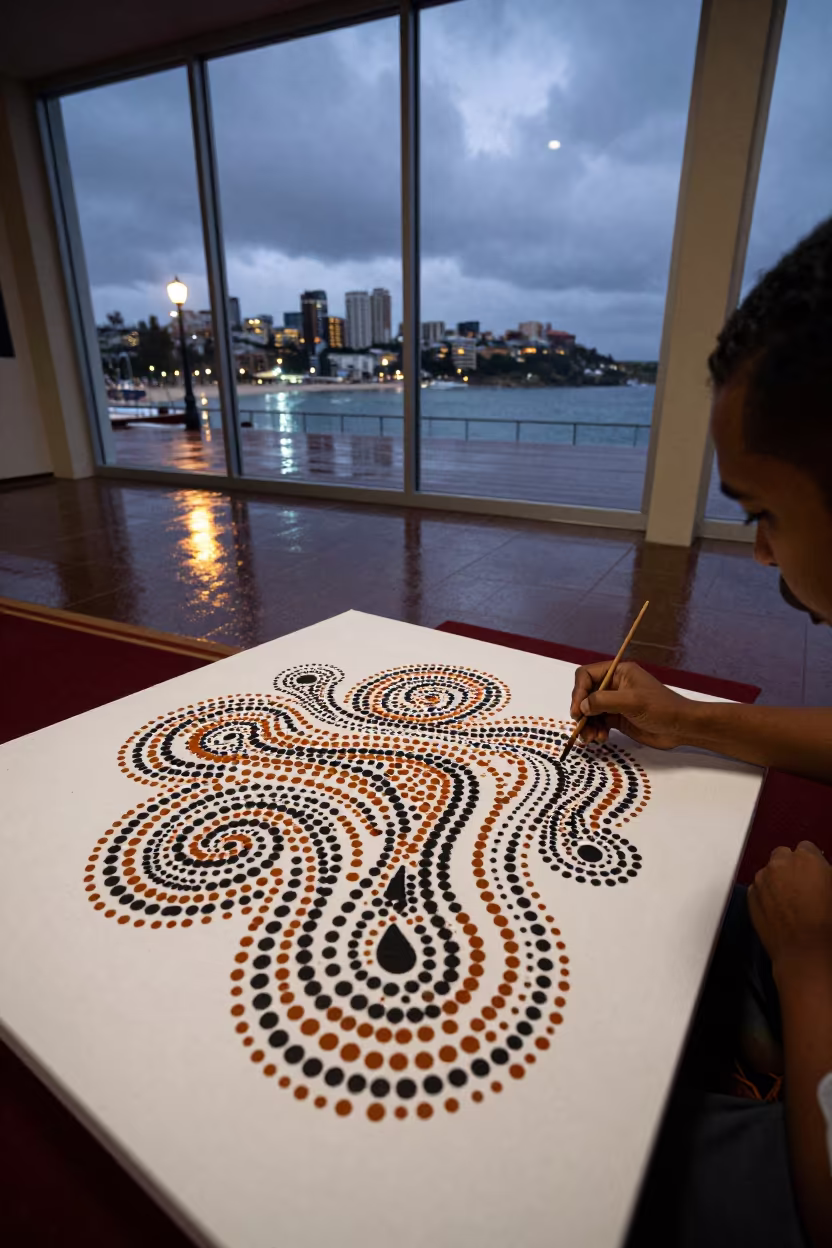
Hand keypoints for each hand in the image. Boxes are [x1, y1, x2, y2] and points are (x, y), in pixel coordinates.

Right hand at [569, 660, 694, 749]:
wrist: (681, 727)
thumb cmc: (660, 708)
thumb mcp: (631, 701)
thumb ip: (603, 701)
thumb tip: (582, 706)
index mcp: (618, 672)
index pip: (587, 675)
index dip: (578, 691)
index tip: (577, 710)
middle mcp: (614, 685)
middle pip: (585, 694)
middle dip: (581, 711)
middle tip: (581, 727)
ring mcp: (615, 702)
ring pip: (590, 711)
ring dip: (587, 724)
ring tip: (591, 738)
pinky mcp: (618, 718)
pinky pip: (598, 722)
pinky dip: (595, 730)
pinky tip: (601, 738)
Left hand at [748, 841, 831, 981]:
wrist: (807, 954)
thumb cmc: (826, 926)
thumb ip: (826, 874)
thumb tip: (823, 874)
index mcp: (806, 859)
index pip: (805, 848)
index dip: (811, 862)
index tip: (814, 873)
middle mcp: (780, 865)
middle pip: (783, 856)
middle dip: (790, 867)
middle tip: (802, 887)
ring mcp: (762, 880)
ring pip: (769, 872)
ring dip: (777, 881)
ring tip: (791, 902)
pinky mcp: (750, 897)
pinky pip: (758, 889)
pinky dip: (766, 895)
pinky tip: (779, 911)